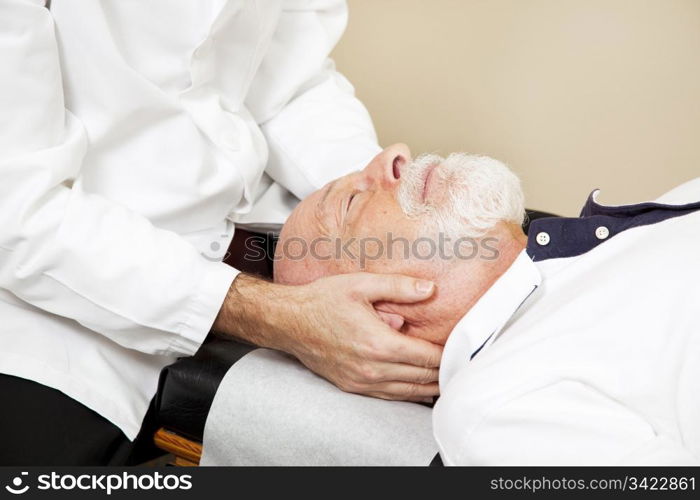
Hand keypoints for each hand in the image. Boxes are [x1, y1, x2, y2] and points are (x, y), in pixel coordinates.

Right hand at [214, 272, 441, 401]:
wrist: (289, 321)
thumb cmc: (322, 301)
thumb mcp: (361, 285)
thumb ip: (399, 287)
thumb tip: (429, 289)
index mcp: (378, 343)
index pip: (427, 358)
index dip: (448, 354)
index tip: (461, 347)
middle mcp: (372, 368)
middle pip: (422, 378)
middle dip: (444, 372)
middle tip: (461, 363)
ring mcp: (361, 382)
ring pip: (408, 392)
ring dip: (430, 386)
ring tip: (447, 377)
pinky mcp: (353, 386)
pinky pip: (389, 396)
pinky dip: (409, 393)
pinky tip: (418, 387)